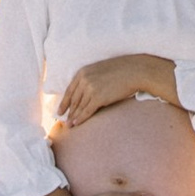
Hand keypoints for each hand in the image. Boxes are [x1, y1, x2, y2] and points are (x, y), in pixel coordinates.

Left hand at [52, 50, 177, 130]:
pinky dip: (80, 118)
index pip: (70, 90)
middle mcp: (84, 79)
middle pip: (73, 100)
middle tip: (64, 121)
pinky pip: (86, 111)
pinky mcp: (98, 98)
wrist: (134, 70)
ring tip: (69, 125)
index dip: (64, 102)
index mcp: (83, 71)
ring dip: (73, 117)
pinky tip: (76, 124)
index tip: (60, 111)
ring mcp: (90, 89)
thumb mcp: (100, 70)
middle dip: (68, 112)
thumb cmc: (120, 70)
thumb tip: (84, 92)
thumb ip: (90, 79)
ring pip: (79, 107)